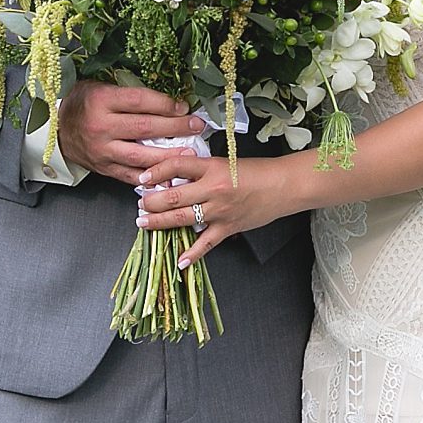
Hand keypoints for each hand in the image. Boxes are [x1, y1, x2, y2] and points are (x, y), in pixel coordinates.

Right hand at [55, 81, 204, 185]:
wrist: (56, 129)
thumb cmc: (83, 103)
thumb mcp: (101, 86)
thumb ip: (129, 92)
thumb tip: (167, 97)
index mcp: (101, 100)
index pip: (140, 101)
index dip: (165, 104)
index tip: (184, 106)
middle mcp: (101, 126)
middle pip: (145, 128)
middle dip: (176, 127)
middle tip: (197, 125)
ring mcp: (102, 151)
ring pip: (141, 156)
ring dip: (169, 155)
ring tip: (190, 152)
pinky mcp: (104, 169)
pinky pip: (131, 175)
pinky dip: (152, 177)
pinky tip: (170, 175)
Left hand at [135, 153, 293, 264]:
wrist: (283, 185)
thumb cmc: (257, 171)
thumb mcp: (225, 162)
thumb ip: (201, 168)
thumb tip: (175, 174)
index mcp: (212, 167)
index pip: (176, 166)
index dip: (155, 172)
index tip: (142, 178)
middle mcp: (213, 189)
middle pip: (173, 196)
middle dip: (150, 201)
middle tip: (139, 203)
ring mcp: (219, 211)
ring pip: (182, 219)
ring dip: (159, 222)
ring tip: (143, 222)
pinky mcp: (228, 228)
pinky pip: (206, 243)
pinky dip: (192, 254)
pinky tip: (179, 261)